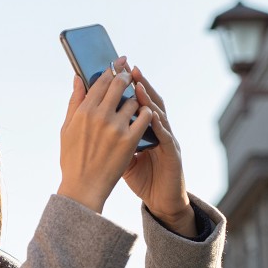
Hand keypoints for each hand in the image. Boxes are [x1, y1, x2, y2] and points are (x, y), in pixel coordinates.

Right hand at [57, 57, 154, 213]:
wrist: (84, 187)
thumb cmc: (73, 159)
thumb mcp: (67, 129)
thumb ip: (74, 101)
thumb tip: (78, 78)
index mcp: (83, 112)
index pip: (101, 81)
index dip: (112, 69)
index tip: (119, 61)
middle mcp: (100, 116)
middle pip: (119, 85)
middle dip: (126, 76)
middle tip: (130, 73)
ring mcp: (116, 127)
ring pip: (133, 100)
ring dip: (135, 99)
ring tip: (134, 103)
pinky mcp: (130, 139)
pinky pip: (144, 117)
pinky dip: (146, 112)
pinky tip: (144, 114)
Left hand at [121, 67, 192, 234]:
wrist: (161, 200)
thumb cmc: (142, 176)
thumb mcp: (123, 152)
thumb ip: (111, 134)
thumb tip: (94, 117)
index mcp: (144, 128)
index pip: (136, 101)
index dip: (126, 86)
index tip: (113, 70)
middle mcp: (158, 129)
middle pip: (149, 101)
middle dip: (139, 84)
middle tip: (127, 67)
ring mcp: (167, 140)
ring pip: (159, 114)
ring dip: (149, 99)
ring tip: (138, 84)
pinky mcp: (172, 154)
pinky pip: (165, 136)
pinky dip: (158, 124)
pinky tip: (150, 114)